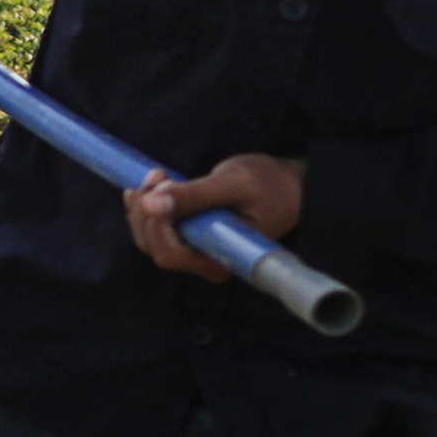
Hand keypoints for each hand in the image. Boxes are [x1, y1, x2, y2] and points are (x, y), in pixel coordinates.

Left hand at [124, 155, 305, 280]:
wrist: (292, 187)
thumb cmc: (271, 185)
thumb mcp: (234, 183)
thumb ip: (194, 195)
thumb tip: (152, 202)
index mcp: (220, 259)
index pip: (169, 253)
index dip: (153, 223)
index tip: (158, 185)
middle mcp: (205, 262)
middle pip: (154, 247)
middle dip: (145, 211)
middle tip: (157, 174)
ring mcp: (198, 252)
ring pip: (152, 238)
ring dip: (144, 207)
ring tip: (156, 175)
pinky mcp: (193, 238)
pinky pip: (160, 229)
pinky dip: (149, 207)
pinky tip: (148, 185)